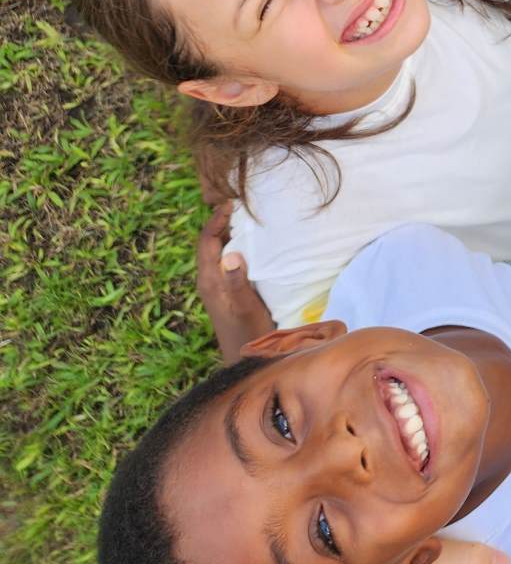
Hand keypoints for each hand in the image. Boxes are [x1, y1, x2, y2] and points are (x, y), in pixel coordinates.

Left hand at [195, 202, 273, 359]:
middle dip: (220, 222)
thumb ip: (237, 282)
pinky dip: (234, 246)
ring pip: (216, 252)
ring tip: (246, 218)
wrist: (245, 360)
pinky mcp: (225, 292)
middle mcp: (208, 281)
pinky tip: (251, 245)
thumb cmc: (248, 333)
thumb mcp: (245, 307)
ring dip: (227, 233)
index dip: (216, 220)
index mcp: (210, 280)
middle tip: (240, 204)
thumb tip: (231, 253)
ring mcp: (216, 287)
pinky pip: (225, 261)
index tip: (231, 202)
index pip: (206, 241)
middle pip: (208, 244)